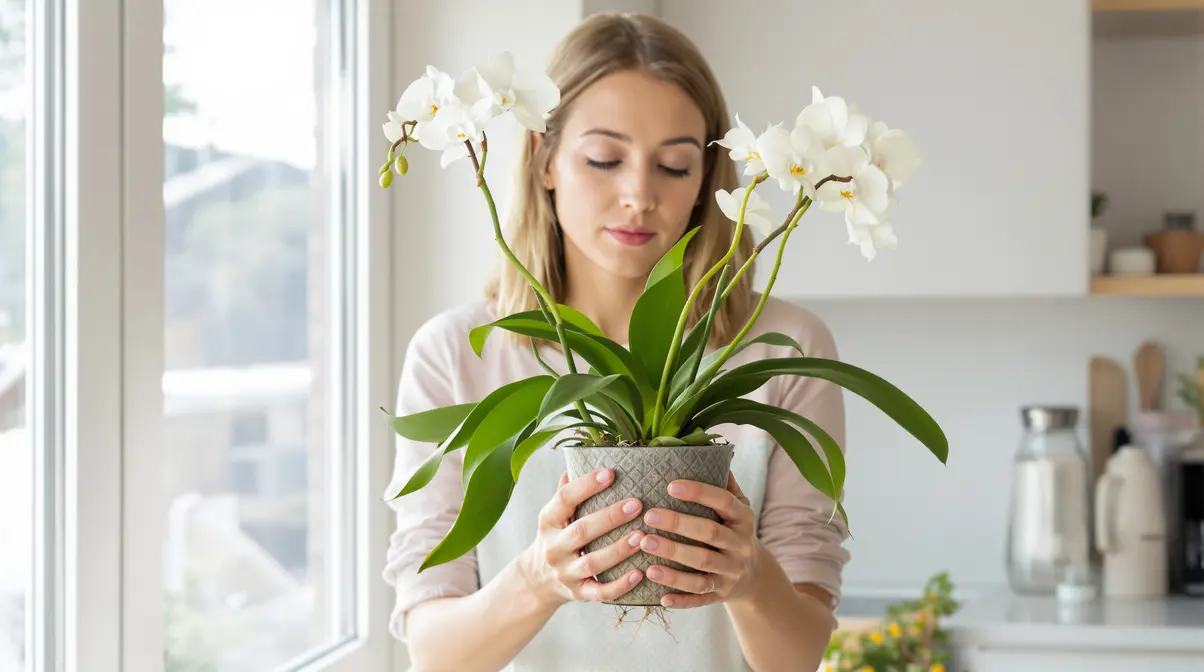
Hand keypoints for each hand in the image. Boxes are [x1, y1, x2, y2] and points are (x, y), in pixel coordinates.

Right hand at [516, 468, 646, 608]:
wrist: (538, 580)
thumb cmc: (556, 536)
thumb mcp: (554, 514)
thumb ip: (567, 491)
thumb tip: (578, 460)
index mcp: (548, 521)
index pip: (564, 499)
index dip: (586, 485)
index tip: (610, 472)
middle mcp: (554, 548)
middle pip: (581, 531)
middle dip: (610, 517)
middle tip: (637, 503)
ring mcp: (565, 573)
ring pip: (592, 563)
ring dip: (618, 550)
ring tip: (642, 536)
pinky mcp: (578, 593)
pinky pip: (600, 592)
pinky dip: (620, 585)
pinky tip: (640, 573)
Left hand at [639, 471, 760, 608]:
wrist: (755, 577)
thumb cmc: (734, 531)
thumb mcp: (738, 507)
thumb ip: (726, 484)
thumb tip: (716, 451)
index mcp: (743, 519)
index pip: (724, 502)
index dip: (699, 493)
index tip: (670, 485)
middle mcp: (740, 545)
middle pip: (710, 534)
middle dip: (679, 524)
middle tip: (648, 516)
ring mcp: (731, 572)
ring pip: (702, 567)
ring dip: (673, 558)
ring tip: (644, 546)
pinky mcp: (721, 595)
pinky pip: (700, 597)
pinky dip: (681, 598)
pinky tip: (659, 595)